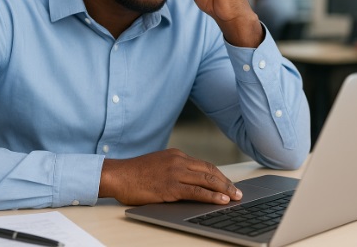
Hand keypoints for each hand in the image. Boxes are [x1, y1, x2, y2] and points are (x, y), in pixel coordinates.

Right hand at [99, 148, 242, 205]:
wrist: (118, 175)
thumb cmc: (135, 173)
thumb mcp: (158, 164)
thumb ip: (174, 169)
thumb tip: (190, 181)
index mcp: (176, 155)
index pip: (204, 164)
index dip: (219, 175)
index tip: (228, 184)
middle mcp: (178, 161)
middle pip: (209, 170)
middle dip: (226, 182)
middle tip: (238, 192)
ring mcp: (174, 173)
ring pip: (206, 179)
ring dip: (224, 189)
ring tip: (235, 197)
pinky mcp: (170, 186)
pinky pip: (196, 191)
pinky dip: (211, 196)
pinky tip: (221, 201)